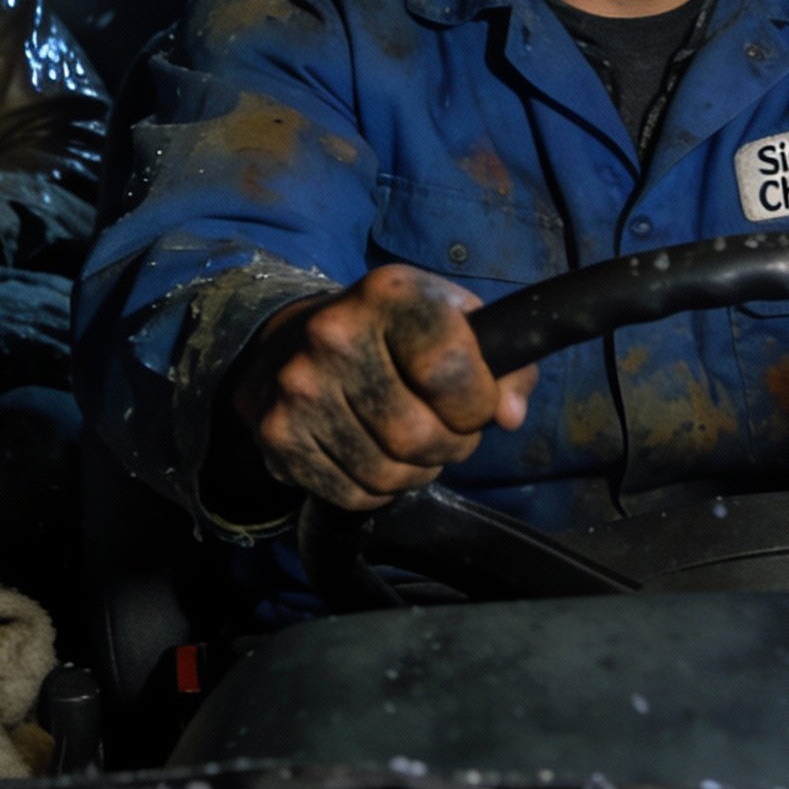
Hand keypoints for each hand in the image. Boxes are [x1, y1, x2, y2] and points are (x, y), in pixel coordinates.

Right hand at [229, 264, 539, 509]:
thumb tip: (510, 415)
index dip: (476, 403)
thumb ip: (504, 364)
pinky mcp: (278, 435)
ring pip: (387, 473)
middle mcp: (334, 336)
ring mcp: (299, 388)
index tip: (474, 404)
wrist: (289, 342)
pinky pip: (351, 494)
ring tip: (407, 444)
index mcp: (388, 295)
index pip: (448, 368)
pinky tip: (370, 455)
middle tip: (443, 432)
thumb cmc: (391, 335)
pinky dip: (374, 490)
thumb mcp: (453, 322)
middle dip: (448, 446)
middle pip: (418, 434)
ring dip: (413, 472)